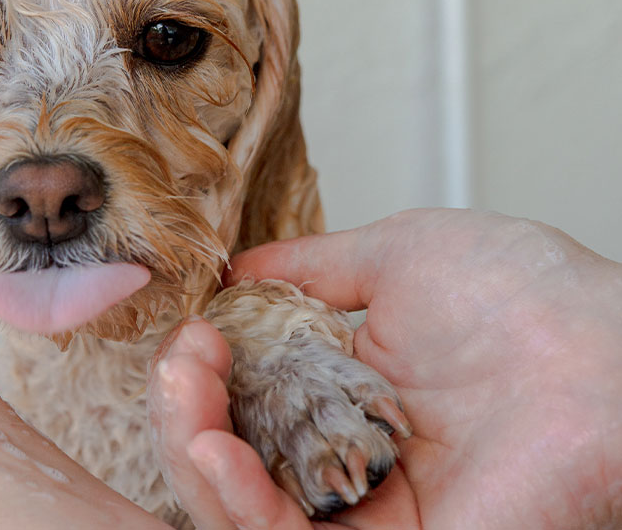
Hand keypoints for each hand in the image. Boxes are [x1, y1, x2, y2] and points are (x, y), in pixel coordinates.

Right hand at [149, 209, 621, 528]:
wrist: (606, 350)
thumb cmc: (526, 296)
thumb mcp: (396, 257)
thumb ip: (310, 267)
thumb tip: (235, 269)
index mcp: (346, 392)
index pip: (241, 400)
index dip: (201, 370)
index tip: (195, 329)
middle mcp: (348, 456)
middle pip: (227, 462)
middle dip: (182, 413)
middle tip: (183, 363)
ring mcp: (367, 512)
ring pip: (242, 512)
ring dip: (193, 456)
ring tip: (185, 399)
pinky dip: (235, 503)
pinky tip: (212, 448)